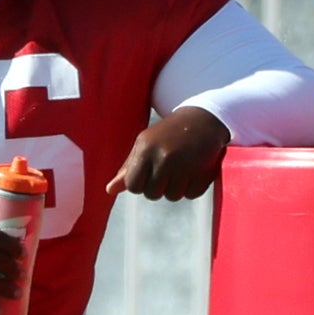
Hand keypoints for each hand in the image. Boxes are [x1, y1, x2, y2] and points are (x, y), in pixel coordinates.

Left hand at [105, 106, 230, 200]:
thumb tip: (109, 190)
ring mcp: (184, 164)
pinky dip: (194, 186)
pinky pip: (192, 194)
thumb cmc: (169, 134)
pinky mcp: (203, 170)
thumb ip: (129, 167)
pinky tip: (196, 169)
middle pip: (152, 194)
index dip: (141, 184)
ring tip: (183, 166)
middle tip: (169, 168)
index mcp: (145, 149)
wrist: (204, 118)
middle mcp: (163, 156)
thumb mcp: (145, 144)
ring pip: (172, 196)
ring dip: (177, 187)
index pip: (133, 186)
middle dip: (160, 187)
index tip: (150, 173)